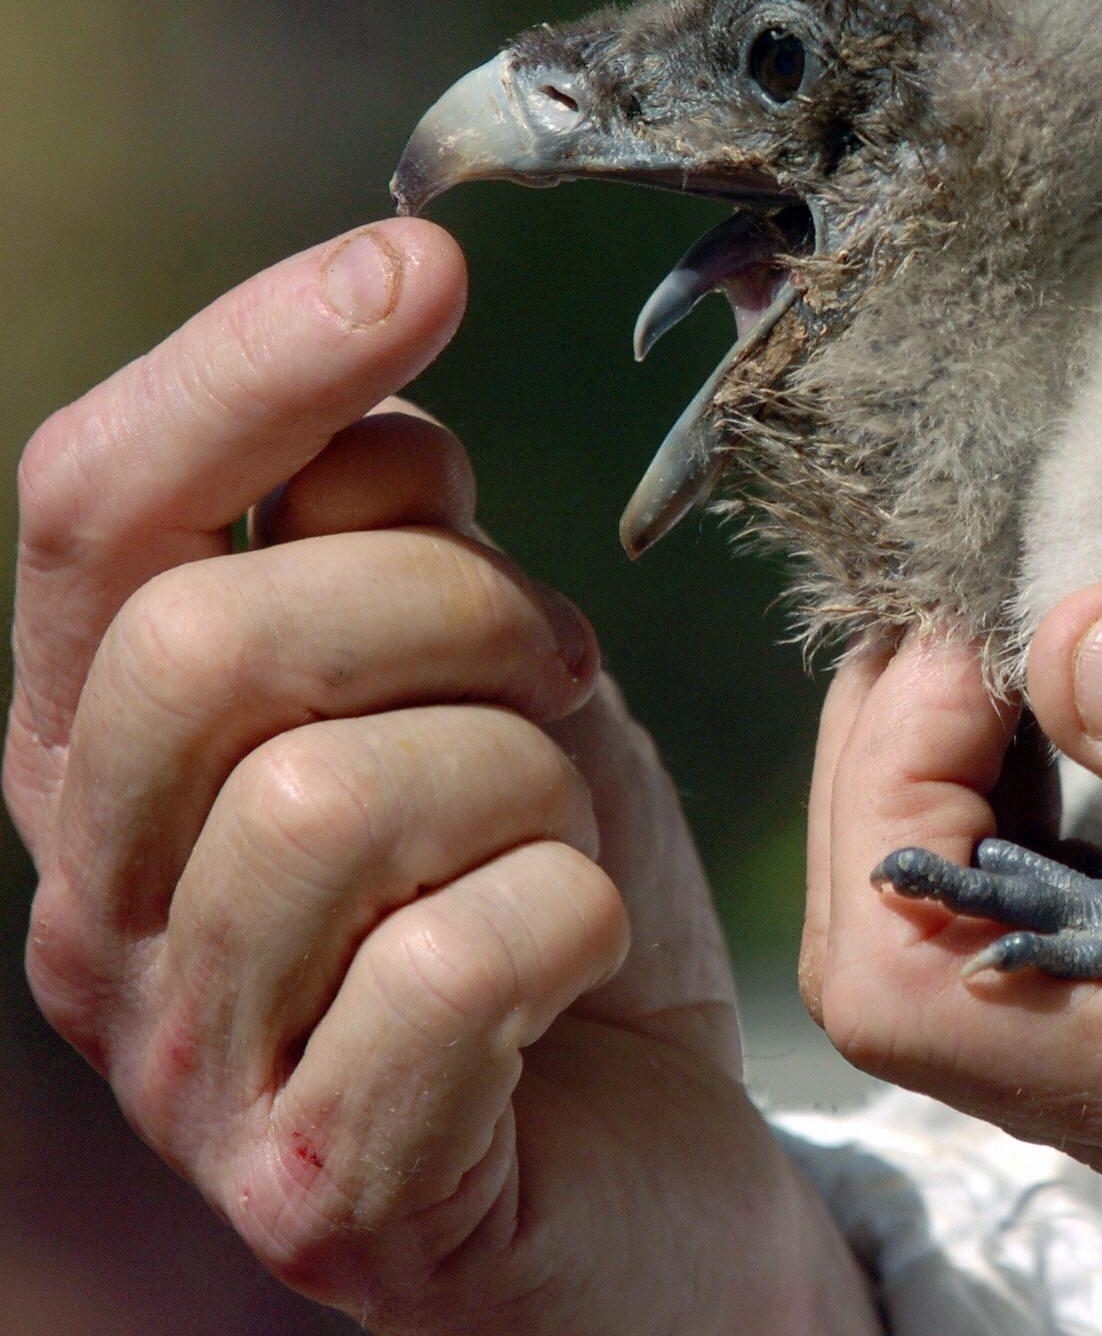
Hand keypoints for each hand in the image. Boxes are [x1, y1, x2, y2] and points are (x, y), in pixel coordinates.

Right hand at [7, 223, 875, 1335]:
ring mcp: (191, 1071)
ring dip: (524, 776)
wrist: (654, 1161)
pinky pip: (443, 972)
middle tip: (560, 670)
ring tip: (567, 823)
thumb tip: (374, 361)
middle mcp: (97, 911)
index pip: (90, 510)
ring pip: (328, 803)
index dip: (245, 364)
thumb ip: (398, 538)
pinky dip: (561, 917)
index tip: (422, 261)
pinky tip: (580, 945)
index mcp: (112, 754)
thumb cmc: (550, 899)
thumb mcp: (491, 682)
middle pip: (202, 643)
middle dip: (444, 609)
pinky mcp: (319, 1197)